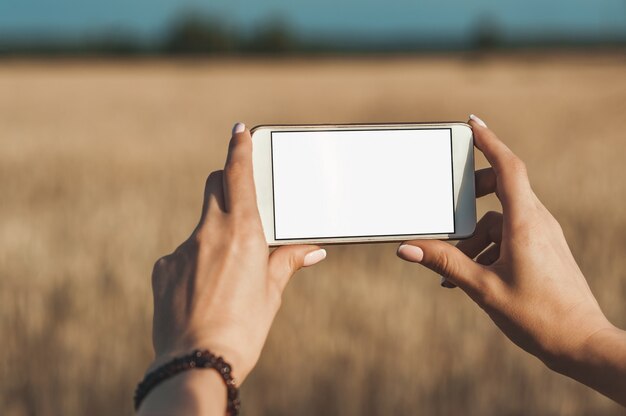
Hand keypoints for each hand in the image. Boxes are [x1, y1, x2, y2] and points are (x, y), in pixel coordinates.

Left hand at [149, 123, 325, 382]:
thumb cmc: (244, 328)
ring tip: (226, 272)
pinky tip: (204, 291)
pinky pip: (182, 253)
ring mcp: (181, 249)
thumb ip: (287, 262)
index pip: (237, 174)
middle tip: (240, 197)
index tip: (239, 129)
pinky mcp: (163, 269)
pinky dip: (195, 261)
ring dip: (215, 233)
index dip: (239, 147)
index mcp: (243, 232)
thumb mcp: (272, 293)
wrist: (198, 363)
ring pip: (200, 224)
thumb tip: (312, 250)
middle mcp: (209, 232)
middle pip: (213, 186)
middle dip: (226, 182)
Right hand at [396, 115, 613, 371]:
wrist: (582, 344)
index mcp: (525, 223)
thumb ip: (445, 263)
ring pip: (501, 219)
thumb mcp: (483, 288)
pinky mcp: (543, 249)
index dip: (489, 141)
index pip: (508, 167)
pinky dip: (487, 247)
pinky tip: (470, 274)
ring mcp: (543, 235)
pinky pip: (509, 236)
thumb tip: (407, 248)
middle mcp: (537, 221)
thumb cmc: (537, 316)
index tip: (472, 122)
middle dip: (472, 195)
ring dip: (474, 236)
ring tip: (452, 267)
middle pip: (502, 188)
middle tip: (448, 204)